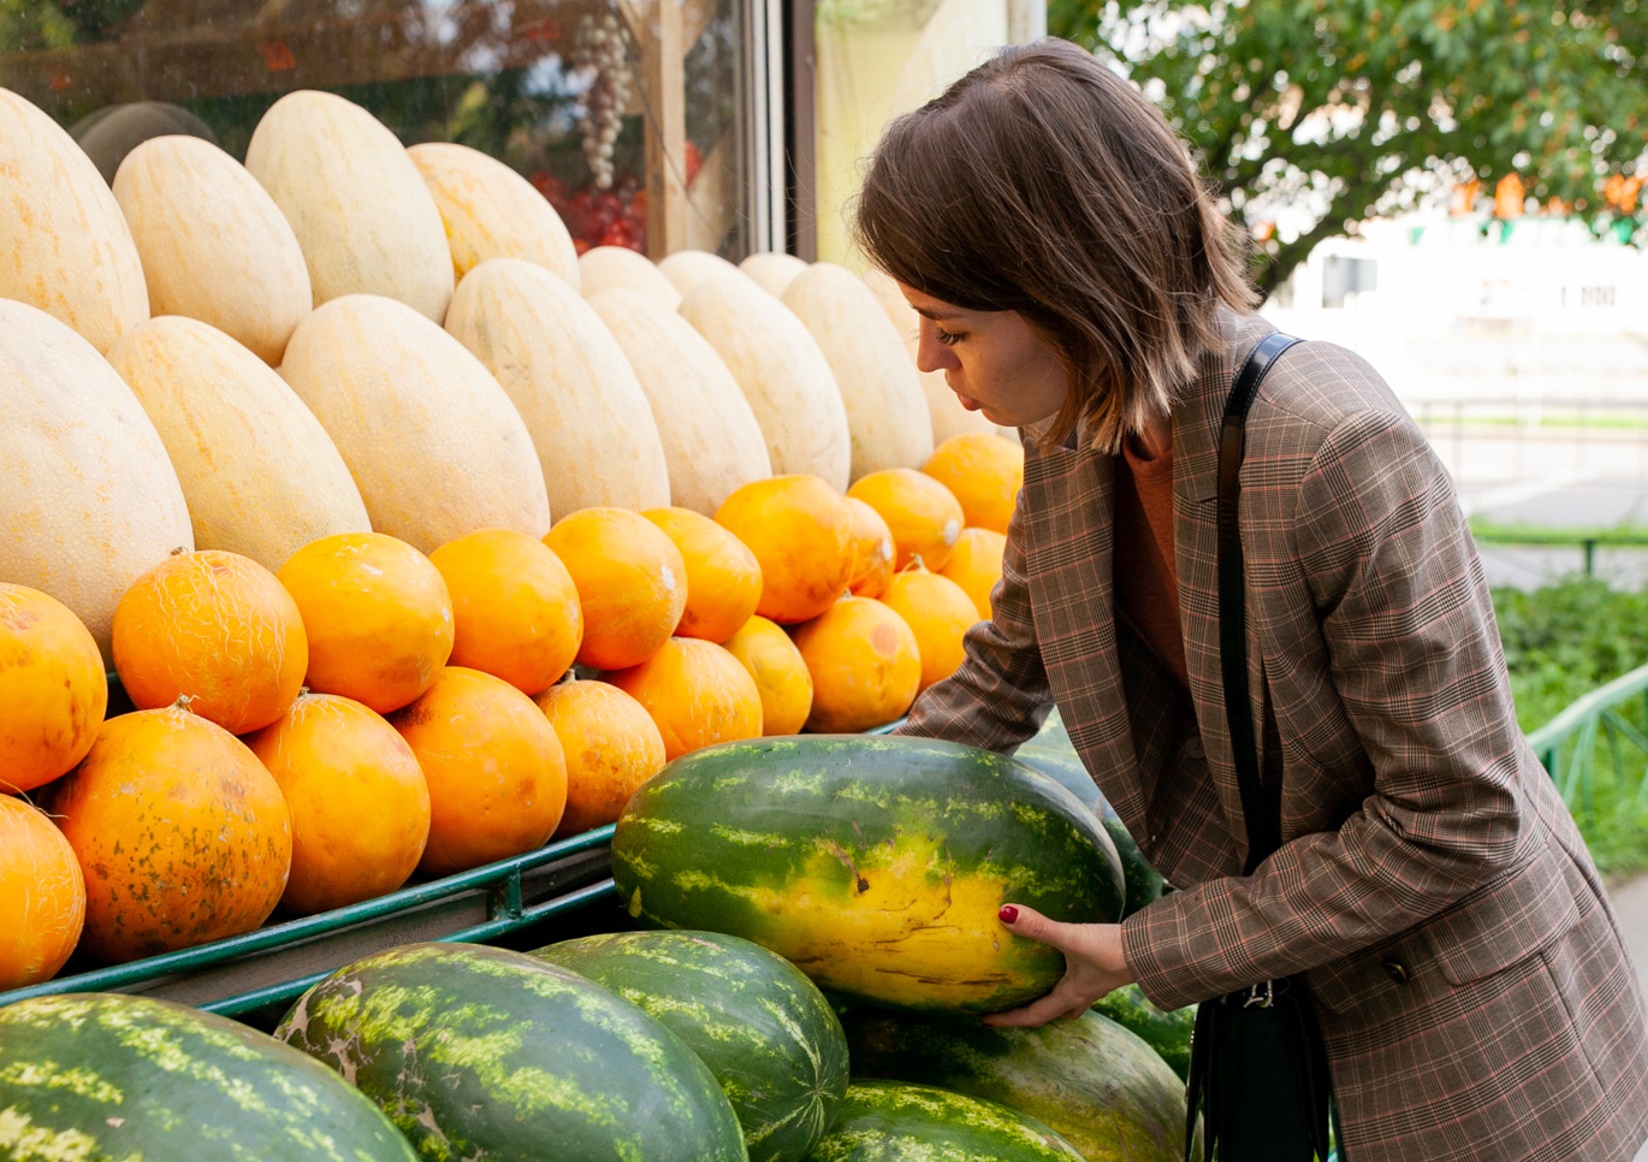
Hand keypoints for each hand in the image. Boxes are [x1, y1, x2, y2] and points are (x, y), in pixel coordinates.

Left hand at [983, 904, 1135, 1027]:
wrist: (1152, 950)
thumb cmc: (1112, 950)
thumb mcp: (1072, 938)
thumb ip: (1039, 927)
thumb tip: (1005, 914)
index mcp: (1070, 995)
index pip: (1033, 1015)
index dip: (1008, 1020)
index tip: (986, 1020)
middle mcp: (1081, 995)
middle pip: (1052, 1013)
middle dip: (1029, 1014)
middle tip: (1008, 1010)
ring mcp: (1095, 984)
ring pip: (1069, 1002)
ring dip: (1051, 1001)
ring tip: (1035, 991)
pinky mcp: (1105, 970)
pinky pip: (1080, 983)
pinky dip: (1066, 980)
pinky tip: (1065, 963)